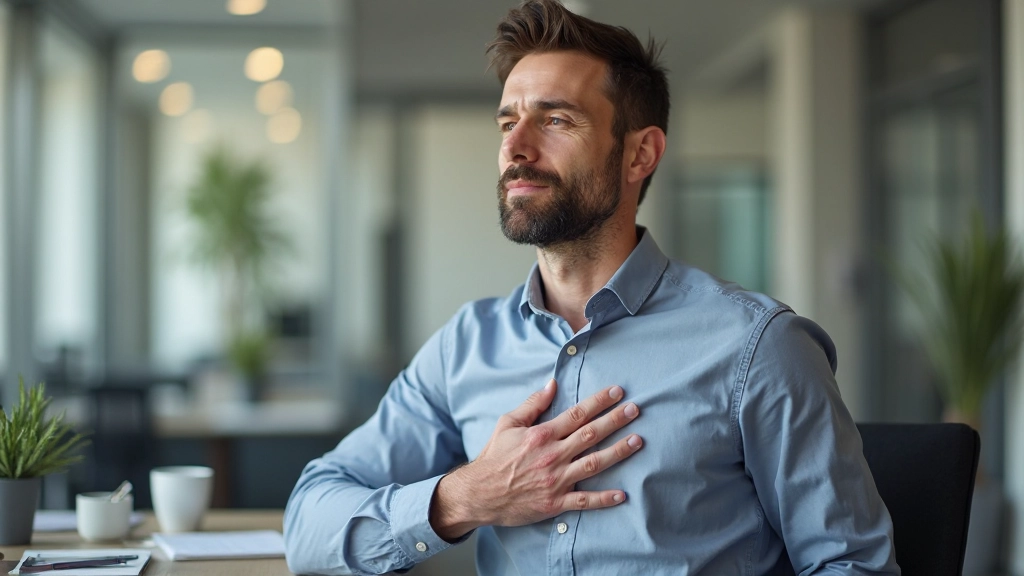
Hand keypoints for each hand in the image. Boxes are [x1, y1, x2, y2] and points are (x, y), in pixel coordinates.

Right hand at [430, 379, 642, 540]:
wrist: (479, 493)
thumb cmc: (494, 456)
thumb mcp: (507, 424)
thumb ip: (532, 404)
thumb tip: (552, 384)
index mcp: (542, 435)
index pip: (577, 414)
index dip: (599, 401)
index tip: (617, 391)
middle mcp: (552, 455)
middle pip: (591, 435)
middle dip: (615, 420)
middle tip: (635, 410)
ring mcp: (556, 480)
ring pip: (594, 464)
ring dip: (618, 452)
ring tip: (637, 441)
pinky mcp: (555, 502)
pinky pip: (584, 500)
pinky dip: (604, 499)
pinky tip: (622, 494)